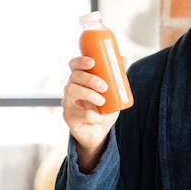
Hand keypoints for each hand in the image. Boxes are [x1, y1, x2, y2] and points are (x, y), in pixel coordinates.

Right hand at [62, 56, 119, 171]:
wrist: (100, 131)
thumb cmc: (104, 108)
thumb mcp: (113, 91)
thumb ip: (117, 76)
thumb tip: (122, 58)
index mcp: (79, 79)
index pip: (74, 65)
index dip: (80, 61)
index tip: (92, 62)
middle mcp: (70, 89)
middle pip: (74, 77)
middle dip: (90, 79)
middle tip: (105, 87)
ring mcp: (68, 103)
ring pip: (72, 91)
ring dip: (89, 95)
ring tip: (102, 101)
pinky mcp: (69, 118)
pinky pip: (79, 114)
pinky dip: (93, 116)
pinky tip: (100, 118)